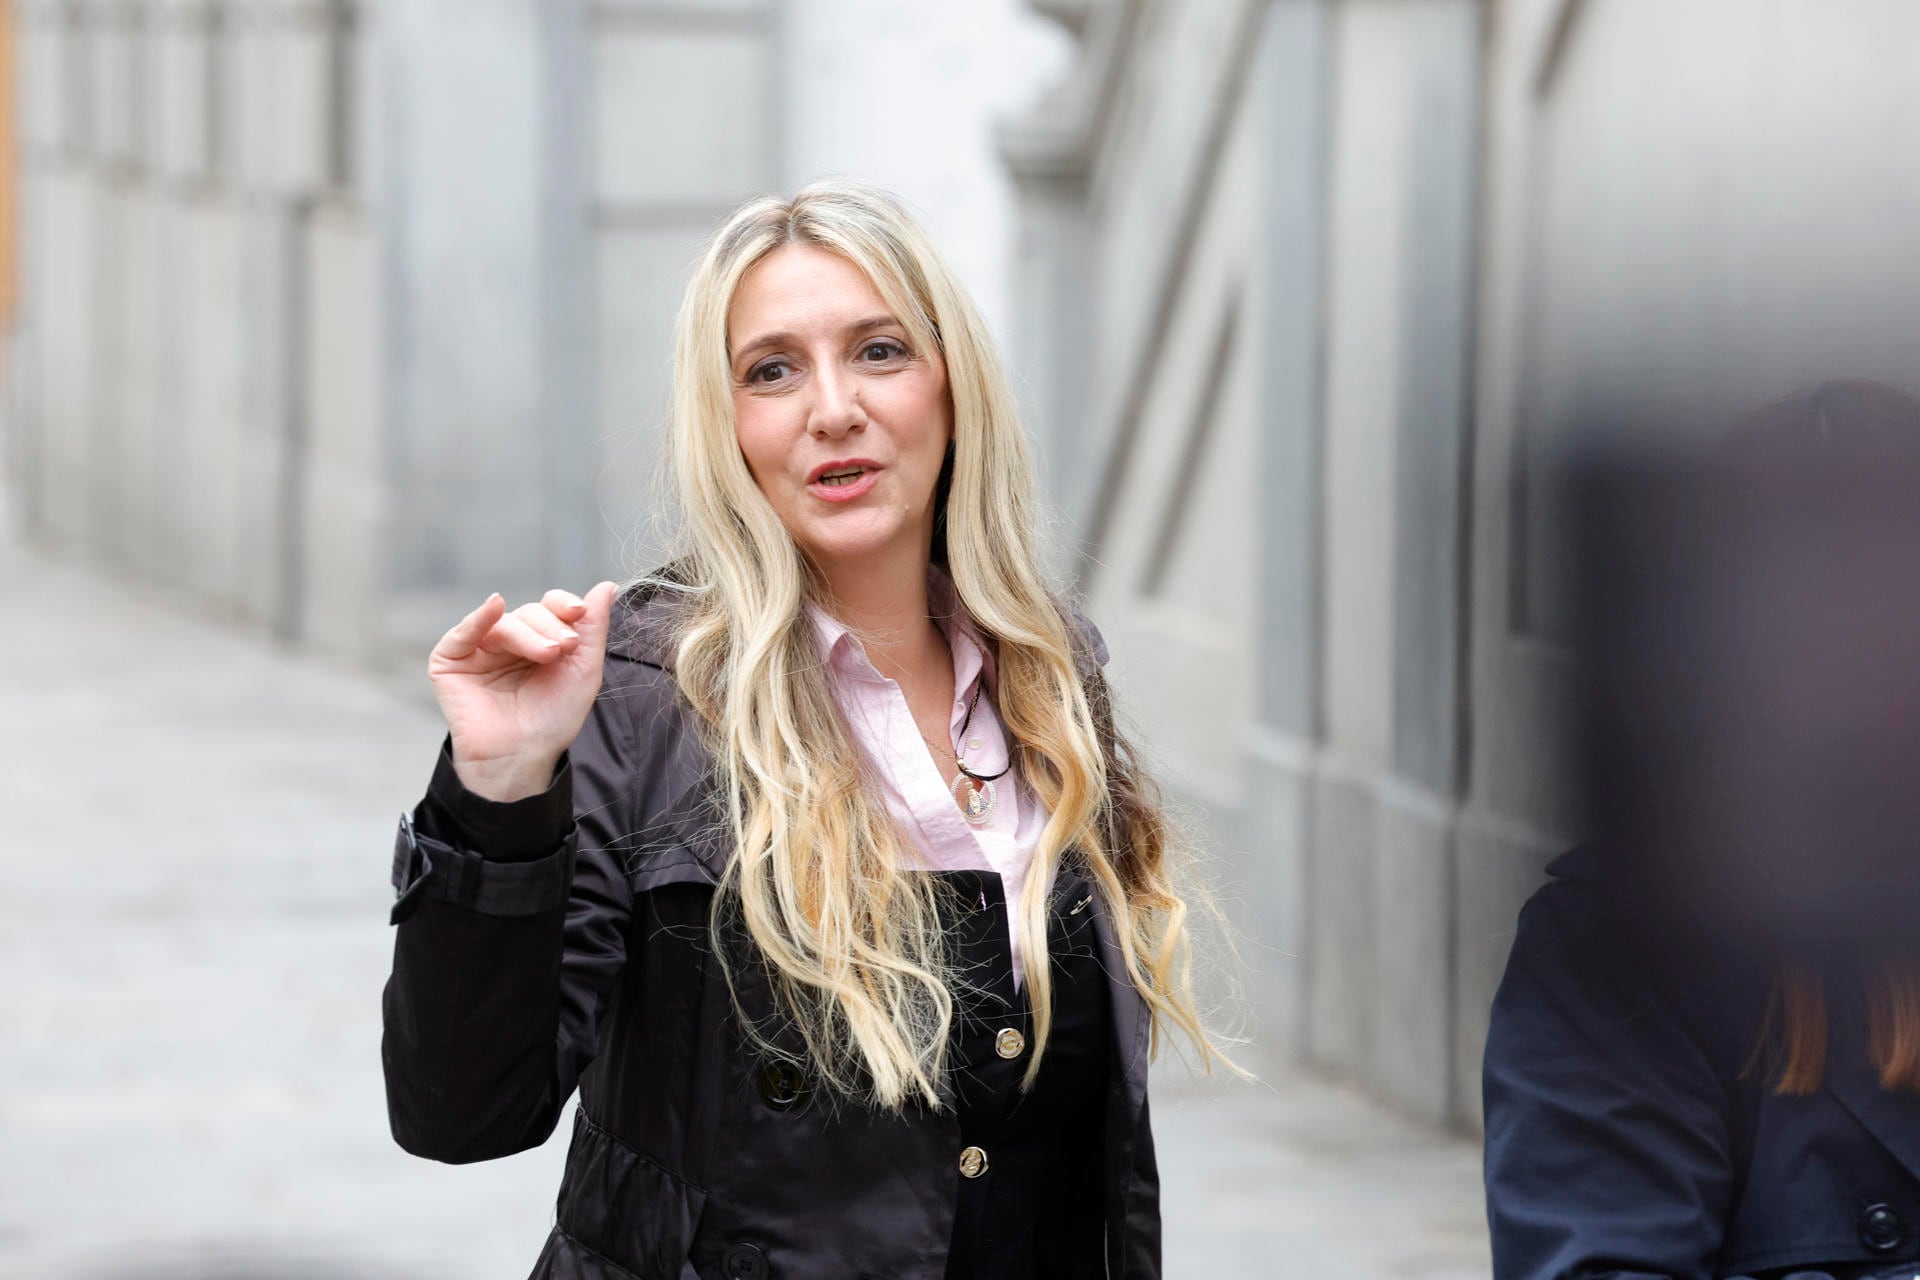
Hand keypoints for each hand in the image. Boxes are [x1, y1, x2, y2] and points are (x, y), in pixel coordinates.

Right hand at [427, 581, 619, 801]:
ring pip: (504, 623)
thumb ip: (593, 627)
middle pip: (529, 613)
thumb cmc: (553, 719)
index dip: (562, 604)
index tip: (579, 612)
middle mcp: (509, 642)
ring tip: (548, 654)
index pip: (548, 607)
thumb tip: (607, 586)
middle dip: (549, 627)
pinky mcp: (450, 662)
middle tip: (562, 650)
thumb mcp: (584, 669)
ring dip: (527, 633)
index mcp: (539, 641)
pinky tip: (494, 607)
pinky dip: (479, 618)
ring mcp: (478, 650)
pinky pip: (463, 632)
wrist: (523, 755)